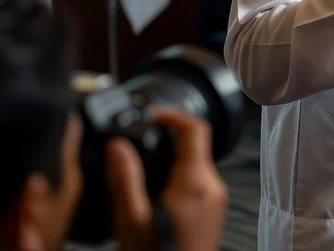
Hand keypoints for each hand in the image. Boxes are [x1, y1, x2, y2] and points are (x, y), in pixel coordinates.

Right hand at [107, 108, 227, 250]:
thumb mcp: (132, 219)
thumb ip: (125, 178)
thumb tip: (118, 145)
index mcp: (195, 181)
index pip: (194, 128)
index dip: (172, 115)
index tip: (151, 114)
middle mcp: (212, 187)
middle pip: (196, 144)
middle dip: (168, 137)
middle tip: (140, 137)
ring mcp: (215, 201)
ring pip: (197, 164)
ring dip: (172, 157)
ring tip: (143, 162)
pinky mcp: (212, 213)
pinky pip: (198, 182)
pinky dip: (178, 176)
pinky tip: (156, 190)